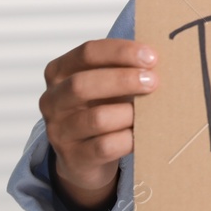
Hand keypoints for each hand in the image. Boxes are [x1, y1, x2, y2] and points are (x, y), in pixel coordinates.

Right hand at [39, 39, 157, 210]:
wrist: (84, 158)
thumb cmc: (100, 109)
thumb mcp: (104, 84)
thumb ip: (122, 68)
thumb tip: (157, 59)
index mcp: (59, 72)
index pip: (87, 53)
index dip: (121, 52)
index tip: (151, 57)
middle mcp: (52, 100)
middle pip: (83, 84)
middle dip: (123, 80)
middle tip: (153, 81)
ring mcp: (59, 131)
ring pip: (96, 118)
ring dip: (129, 113)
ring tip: (150, 112)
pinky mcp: (73, 157)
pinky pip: (105, 146)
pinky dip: (129, 139)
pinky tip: (143, 134)